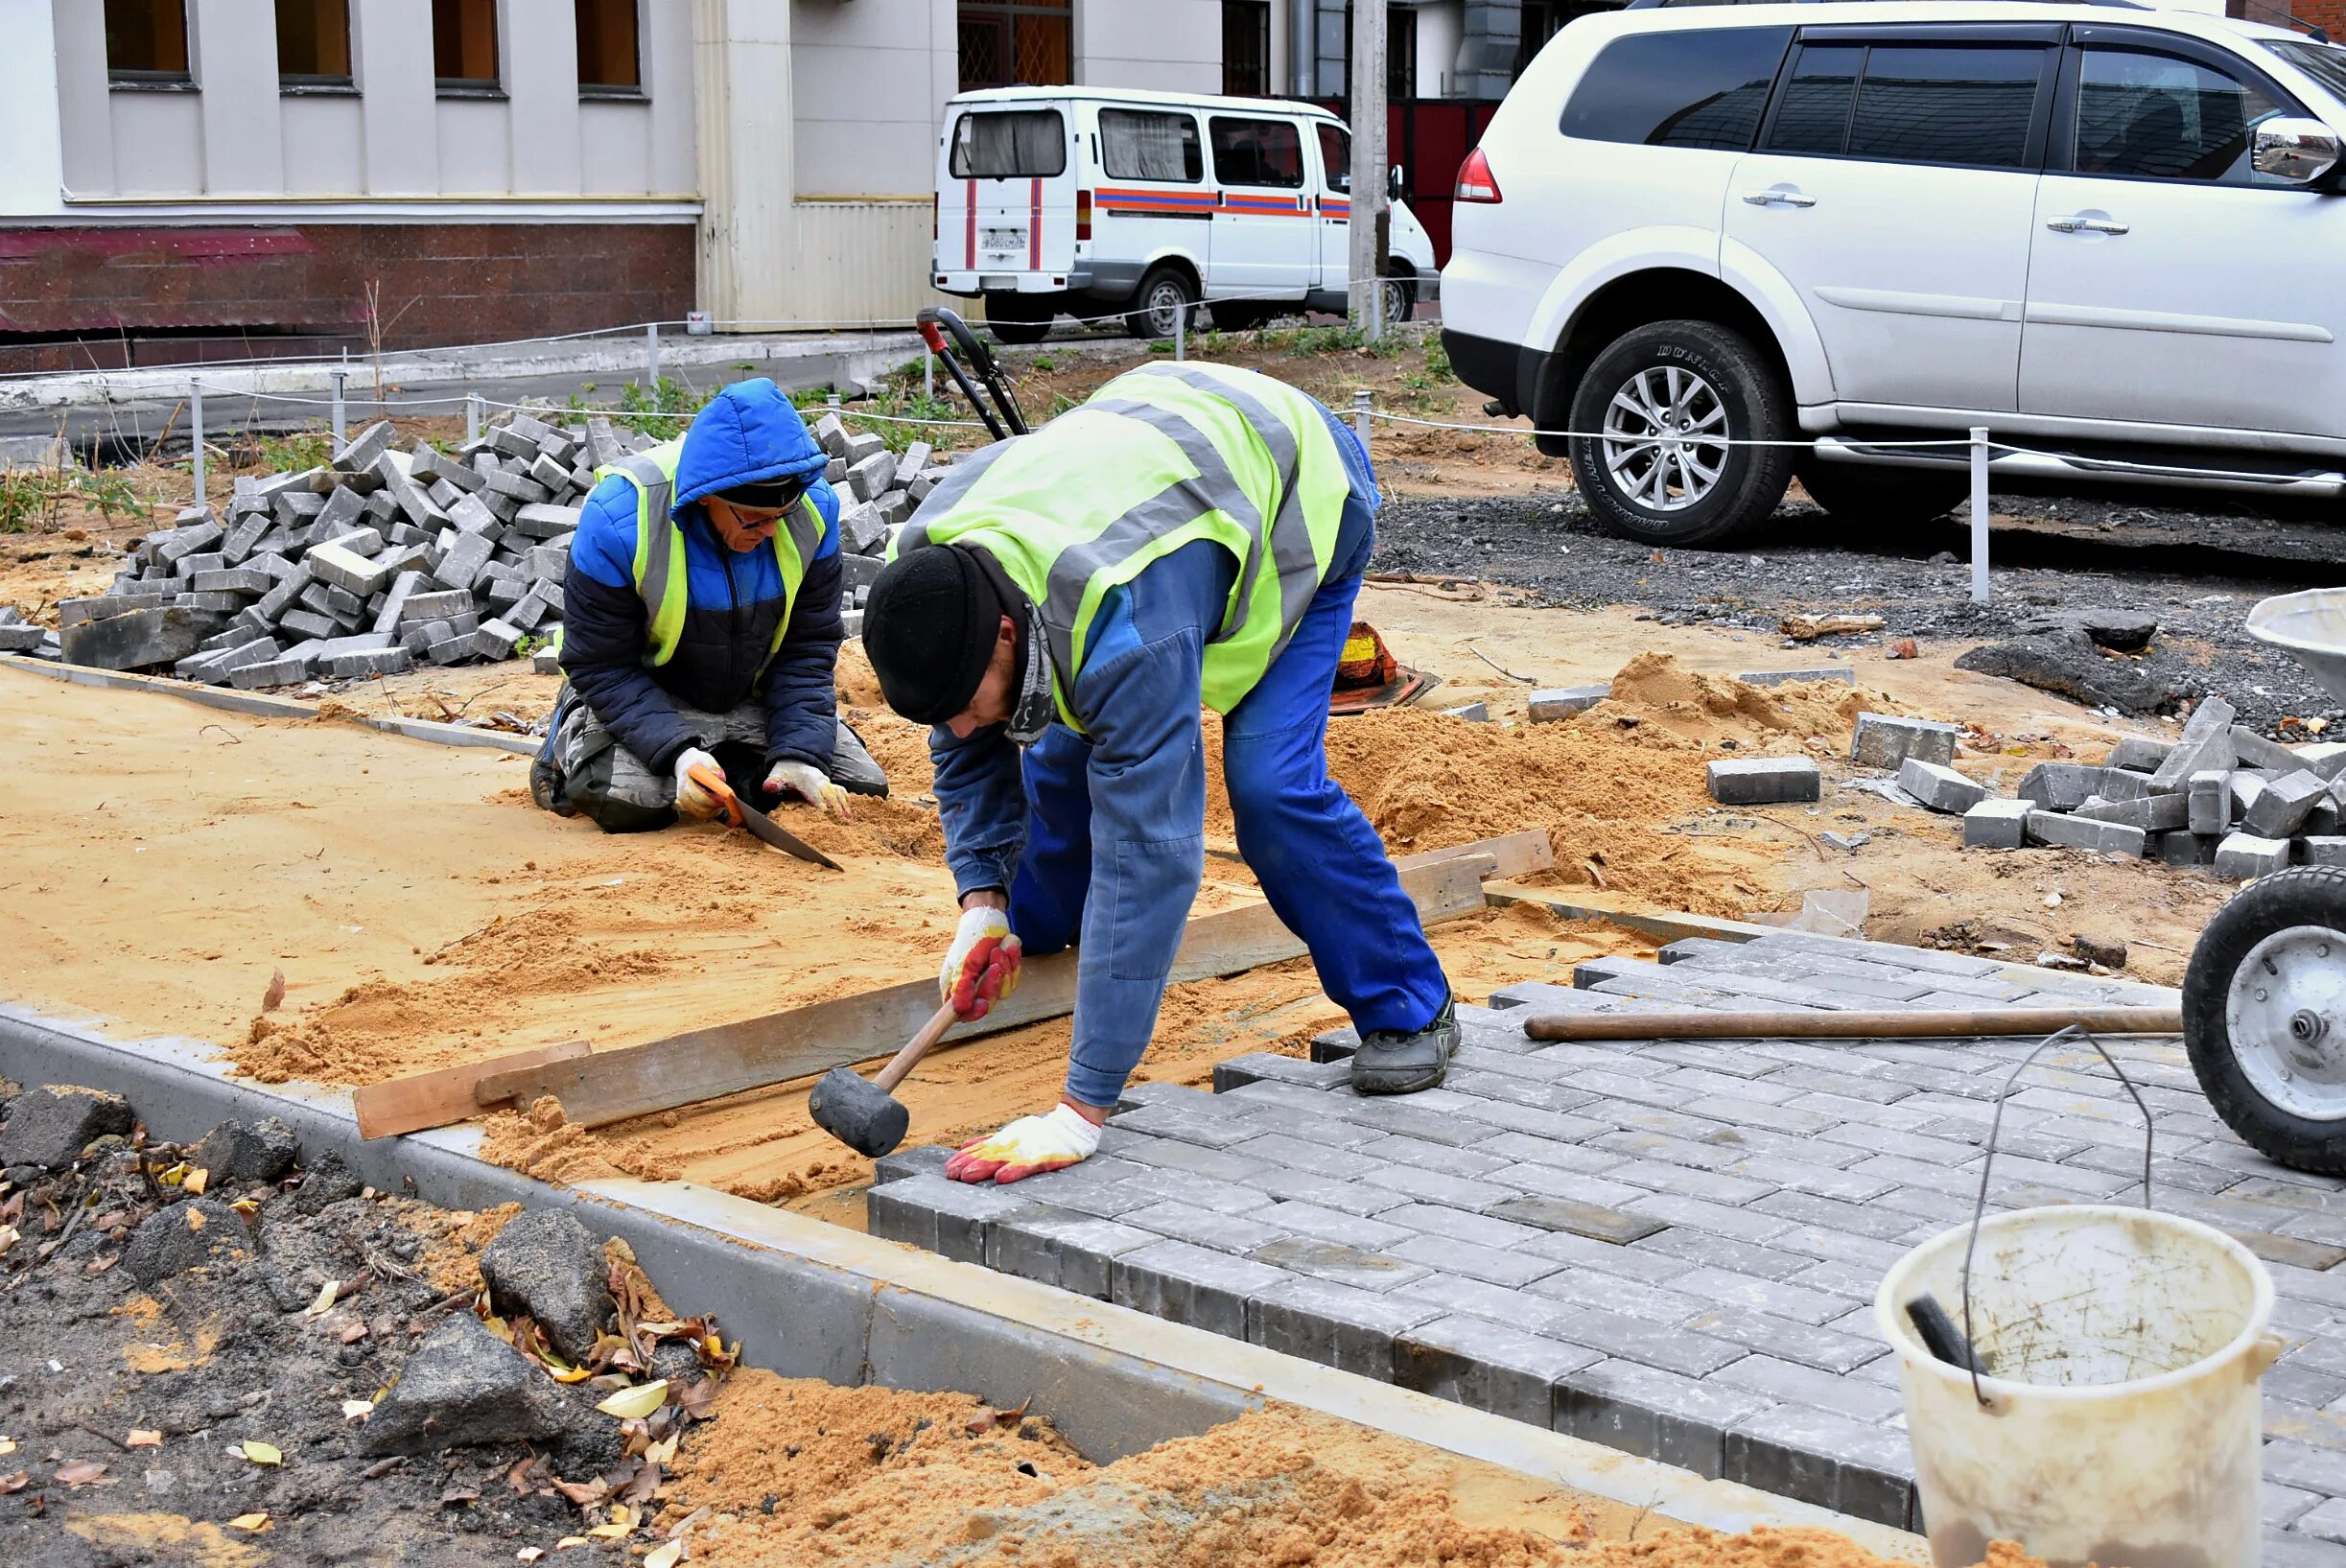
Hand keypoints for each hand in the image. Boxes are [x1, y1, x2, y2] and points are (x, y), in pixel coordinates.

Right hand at [671, 746, 724, 820]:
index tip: (725, 798)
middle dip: (716, 806)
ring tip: (721, 800)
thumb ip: (713, 767)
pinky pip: (701, 814)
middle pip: (702, 809)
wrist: (684, 766)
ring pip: (702, 814)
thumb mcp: (705, 759)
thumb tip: (720, 777)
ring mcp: (685, 803)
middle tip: (726, 800)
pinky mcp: (689, 807)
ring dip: (714, 810)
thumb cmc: (695, 763)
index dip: (715, 800)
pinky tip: (715, 804)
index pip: (701, 797)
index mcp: (686, 784)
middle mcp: (683, 796)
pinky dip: (710, 811)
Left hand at [764, 759, 852, 821]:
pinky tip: (849, 813)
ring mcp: (828, 783)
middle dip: (837, 808)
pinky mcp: (831, 786)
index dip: (821, 804)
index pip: (816, 795)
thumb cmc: (787, 772)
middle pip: (831, 796)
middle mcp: (821, 782)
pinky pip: (841, 792)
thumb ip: (774, 782)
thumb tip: (768, 786)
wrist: (795, 760)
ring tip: (849, 820)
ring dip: (844, 807)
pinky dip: (846, 802)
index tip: (825, 814)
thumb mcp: (777, 776)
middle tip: (844, 822)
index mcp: (809, 781)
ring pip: (839, 795)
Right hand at [939, 902, 1021, 1020]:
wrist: (988, 917)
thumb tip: (959, 1010)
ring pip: (1003, 991)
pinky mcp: (1004, 976)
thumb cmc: (972, 939)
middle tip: (994, 963)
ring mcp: (989, 983)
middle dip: (993, 983)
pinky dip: (1013, 962)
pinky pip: (1014, 979)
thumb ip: (962, 987)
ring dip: (1004, 968)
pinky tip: (1009, 946)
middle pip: (987, 1004)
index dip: (973, 1013)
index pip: (963, 1013)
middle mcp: (972, 989)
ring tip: (999, 949)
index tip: (983, 1004)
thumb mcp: (965, 962)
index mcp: (956, 988)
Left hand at [945, 1102, 1101, 1183]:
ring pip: (1002, 1160)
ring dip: (983, 1168)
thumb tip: (964, 1145)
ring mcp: (1028, 1151)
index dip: (963, 1158)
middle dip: (967, 1164)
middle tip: (950, 1175)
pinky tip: (1002, 1178)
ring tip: (966, 1176)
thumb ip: (989, 1141)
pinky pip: (1027, 1166)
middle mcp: (1013, 1145)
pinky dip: (1013, 1171)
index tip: (947, 1169)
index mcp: (1005, 1140)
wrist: (1072, 1125)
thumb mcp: (1012, 1134)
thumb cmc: (1041, 1132)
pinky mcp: (1044, 1158)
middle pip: (987, 1155)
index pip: (980, 1149)